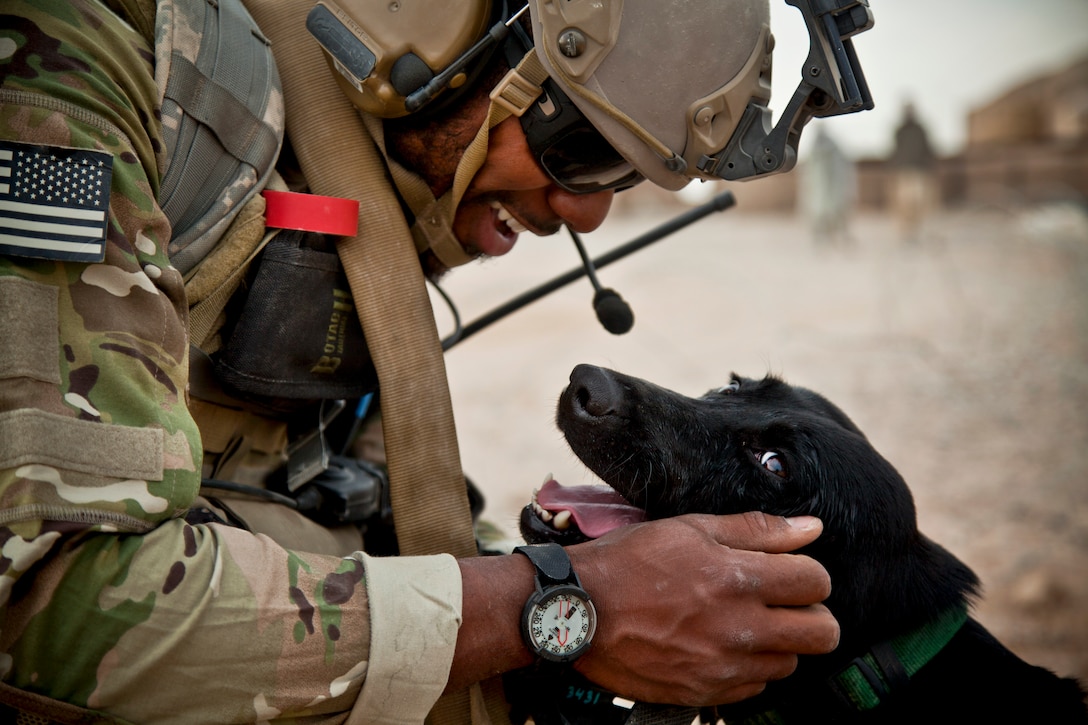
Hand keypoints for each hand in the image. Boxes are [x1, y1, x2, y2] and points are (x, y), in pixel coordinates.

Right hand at [566, 512, 837, 705]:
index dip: (809, 573)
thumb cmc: (628, 562)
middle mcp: (739, 628)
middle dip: (812, 613)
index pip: (816, 581)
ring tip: (745, 623)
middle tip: (785, 602)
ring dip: (779, 642)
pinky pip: (755, 687)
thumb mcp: (689, 529)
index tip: (791, 571)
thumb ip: (756, 529)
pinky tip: (721, 645)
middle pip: (822, 633)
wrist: (577, 611)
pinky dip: (748, 668)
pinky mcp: (705, 694)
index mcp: (738, 578)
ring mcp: (724, 667)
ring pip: (790, 662)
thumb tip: (811, 529)